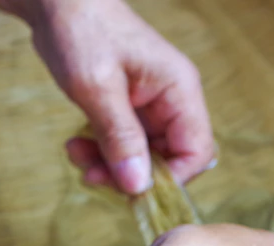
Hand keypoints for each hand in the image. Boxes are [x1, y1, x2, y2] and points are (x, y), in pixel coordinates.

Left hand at [0, 0, 214, 193]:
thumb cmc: (79, 29)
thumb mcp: (96, 87)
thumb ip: (119, 138)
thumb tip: (139, 187)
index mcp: (179, 89)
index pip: (196, 151)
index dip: (171, 179)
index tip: (131, 189)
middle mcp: (173, 99)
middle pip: (171, 159)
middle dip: (132, 173)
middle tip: (91, 174)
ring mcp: (152, 104)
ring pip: (145, 155)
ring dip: (112, 164)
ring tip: (76, 154)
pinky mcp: (131, 107)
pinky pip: (127, 142)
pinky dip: (104, 150)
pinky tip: (78, 143)